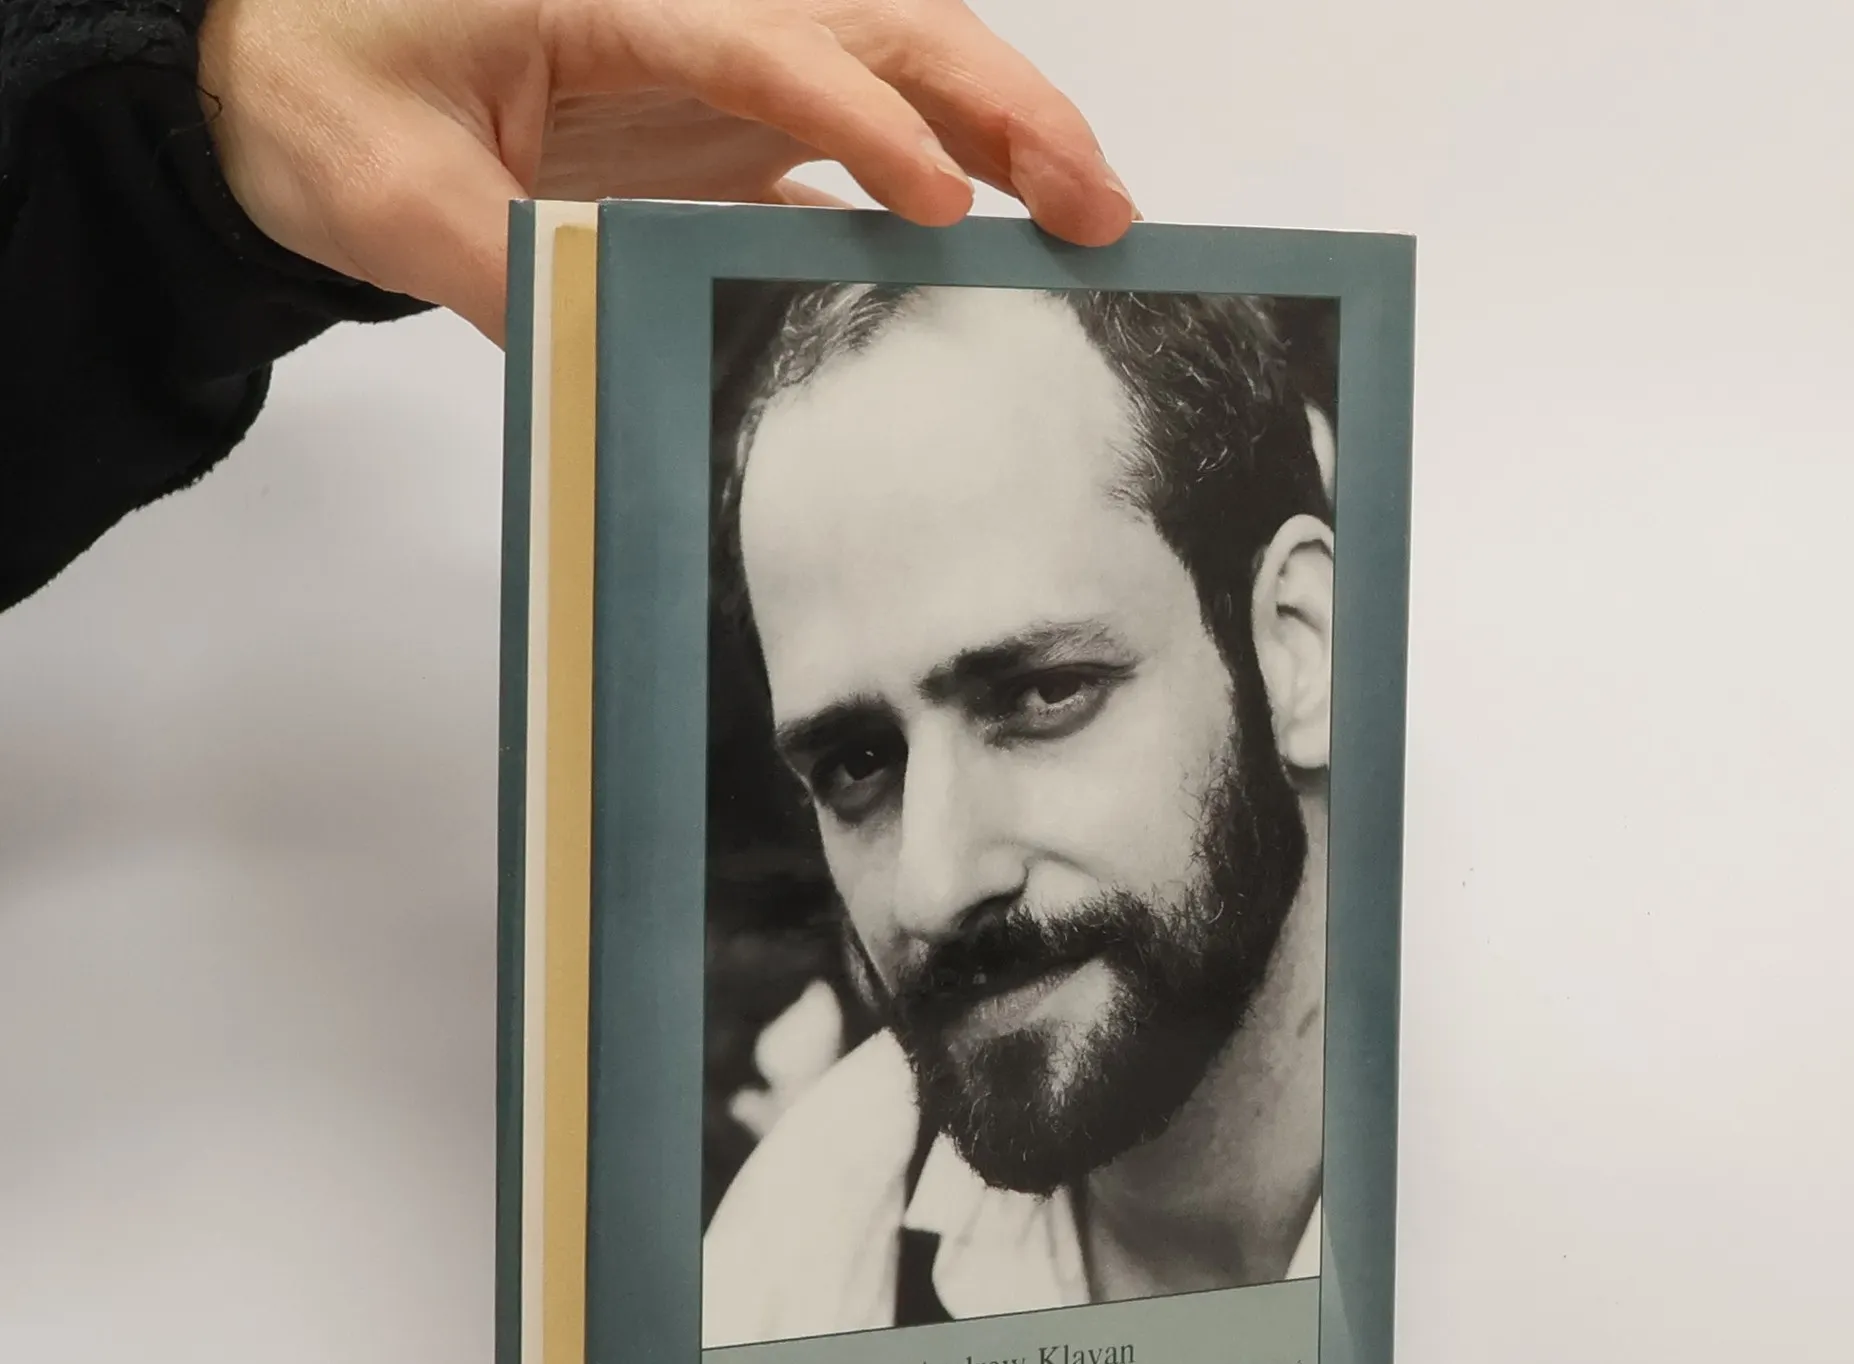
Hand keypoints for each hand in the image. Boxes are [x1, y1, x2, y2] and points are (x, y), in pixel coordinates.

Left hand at [196, 0, 1136, 343]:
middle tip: (1097, 205)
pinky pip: (846, 140)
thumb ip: (509, 269)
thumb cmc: (312, 88)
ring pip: (893, 69)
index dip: (867, 124)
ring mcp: (711, 62)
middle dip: (1004, 109)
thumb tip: (622, 355)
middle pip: (885, 28)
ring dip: (998, 135)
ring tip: (1086, 216)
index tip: (943, 208)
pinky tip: (982, 246)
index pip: (773, 48)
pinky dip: (928, 183)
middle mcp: (688, 9)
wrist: (273, 61)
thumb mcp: (388, 192)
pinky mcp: (714, 118)